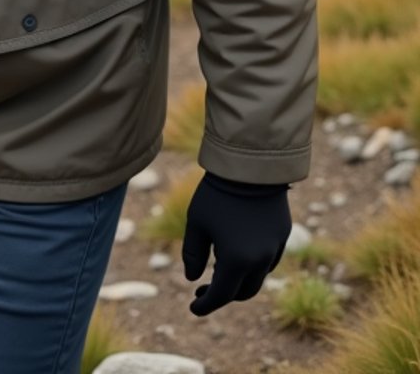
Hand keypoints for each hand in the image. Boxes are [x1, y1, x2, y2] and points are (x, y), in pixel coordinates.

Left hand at [181, 173, 290, 315]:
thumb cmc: (217, 193)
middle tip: (203, 289)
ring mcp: (275, 248)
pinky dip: (253, 265)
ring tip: (218, 269)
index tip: (193, 308)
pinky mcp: (282, 234)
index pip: (221, 296)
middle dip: (223, 295)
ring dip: (239, 281)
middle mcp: (260, 261)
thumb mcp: (197, 223)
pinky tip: (238, 254)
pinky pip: (268, 260)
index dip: (206, 305)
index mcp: (237, 261)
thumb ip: (192, 254)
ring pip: (258, 278)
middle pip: (243, 292)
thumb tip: (192, 278)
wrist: (251, 165)